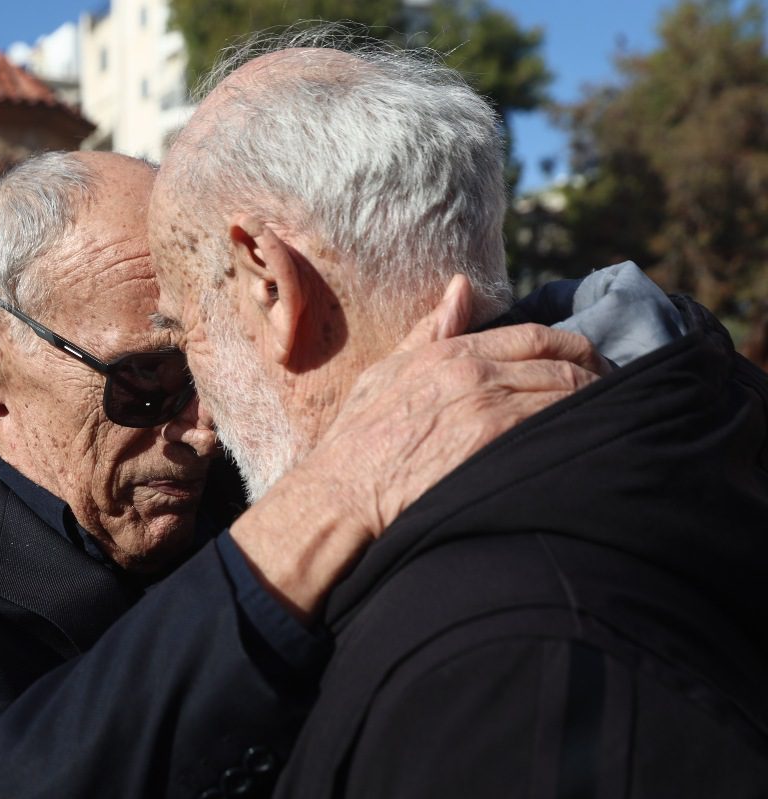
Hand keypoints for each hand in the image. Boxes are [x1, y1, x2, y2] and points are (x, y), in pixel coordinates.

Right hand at [231, 275, 603, 619]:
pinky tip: (596, 447)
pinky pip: (559, 430)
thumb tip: (462, 287)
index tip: (592, 366)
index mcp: (451, 353)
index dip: (575, 349)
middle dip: (598, 377)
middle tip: (618, 396)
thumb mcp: (385, 374)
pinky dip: (584, 434)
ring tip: (616, 424)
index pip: (537, 336)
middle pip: (564, 365)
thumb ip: (429, 333)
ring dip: (599, 409)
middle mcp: (475, 374)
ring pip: (569, 397)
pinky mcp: (497, 448)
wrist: (340, 496)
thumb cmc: (356, 443)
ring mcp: (488, 410)